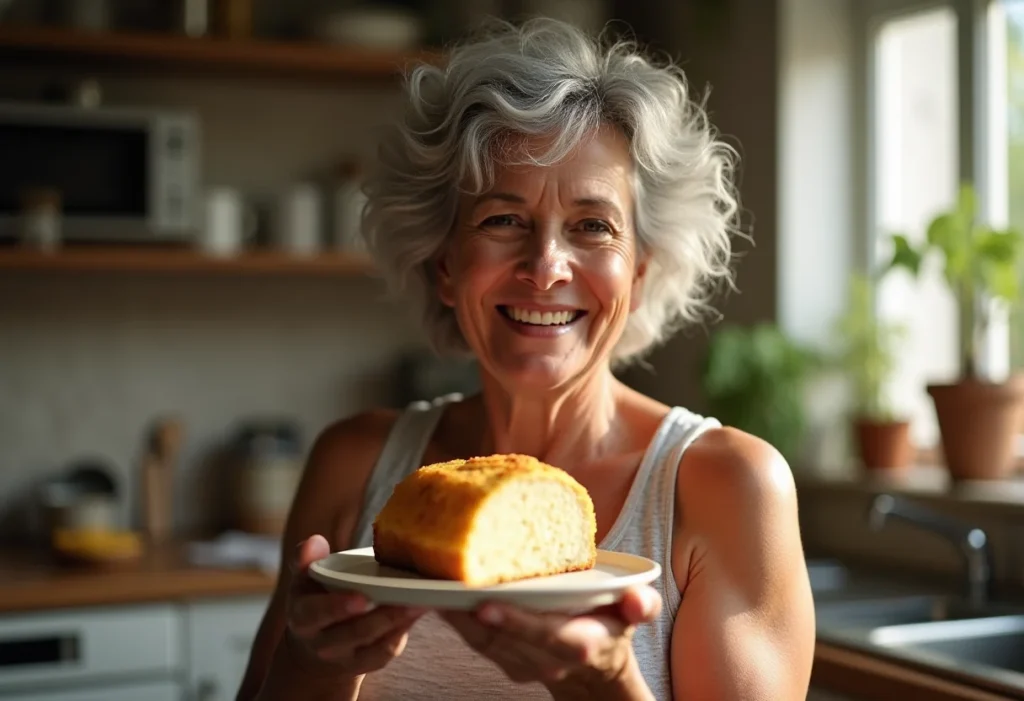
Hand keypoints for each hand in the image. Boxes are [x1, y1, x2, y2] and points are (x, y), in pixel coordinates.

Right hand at [284, 535, 427, 677]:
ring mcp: (345, 657)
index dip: (337, 607)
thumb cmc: (314, 598)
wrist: (316, 643)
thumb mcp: (304, 579)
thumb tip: (315, 540)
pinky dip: (402, 634)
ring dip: (399, 623)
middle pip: (353, 633)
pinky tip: (418, 614)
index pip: (316, 614)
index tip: (361, 597)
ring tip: (421, 602)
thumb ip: (306, 558)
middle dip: (381, 617)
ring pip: (374, 645)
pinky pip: (385, 652)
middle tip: (406, 597)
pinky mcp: (366, 663)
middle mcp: (322, 643)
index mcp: (303, 617)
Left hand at [441, 585, 660, 690]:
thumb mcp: (635, 614)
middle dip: (470, 613)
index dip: (515, 621)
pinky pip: (475, 640)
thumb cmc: (611, 625)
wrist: (596, 666)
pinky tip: (439, 594)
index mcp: (578, 644)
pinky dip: (456, 618)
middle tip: (444, 582)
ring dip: (456, 615)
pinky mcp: (503, 660)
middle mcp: (546, 660)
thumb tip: (637, 600)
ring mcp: (522, 664)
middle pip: (503, 638)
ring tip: (434, 582)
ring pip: (483, 641)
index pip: (544, 635)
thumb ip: (640, 606)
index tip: (485, 605)